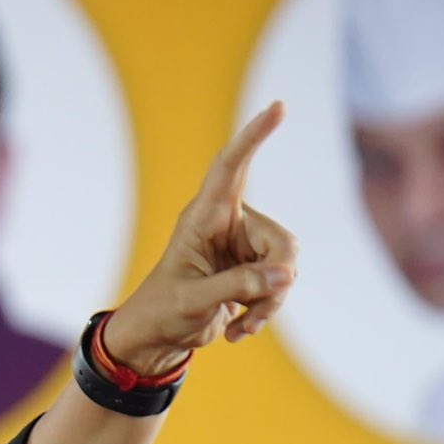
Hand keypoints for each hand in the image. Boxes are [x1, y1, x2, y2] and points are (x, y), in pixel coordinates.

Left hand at [103, 101, 300, 375]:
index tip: (277, 106)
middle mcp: (227, 225)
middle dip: (277, 278)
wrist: (156, 336)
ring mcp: (242, 248)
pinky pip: (281, 284)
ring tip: (239, 323)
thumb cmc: (162, 311)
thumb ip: (237, 286)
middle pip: (282, 240)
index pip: (231, 167)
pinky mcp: (252, 271)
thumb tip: (285, 276)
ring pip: (287, 266)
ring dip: (270, 301)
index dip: (253, 137)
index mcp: (203, 217)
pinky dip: (266, 311)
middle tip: (253, 308)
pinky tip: (239, 329)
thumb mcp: (193, 300)